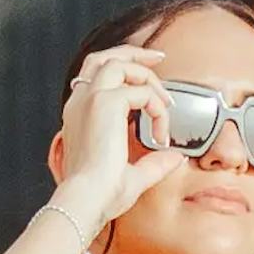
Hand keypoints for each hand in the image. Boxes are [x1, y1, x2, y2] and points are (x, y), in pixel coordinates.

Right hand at [48, 44, 179, 245]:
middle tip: (159, 57)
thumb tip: (175, 158)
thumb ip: (153, 164)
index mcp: (78, 115)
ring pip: (119, 63)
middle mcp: (79, 103)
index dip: (123, 69)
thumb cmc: (100, 195)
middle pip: (104, 58)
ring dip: (147, 77)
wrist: (88, 200)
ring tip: (165, 103)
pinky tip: (160, 131)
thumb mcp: (132, 176)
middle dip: (133, 53)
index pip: (96, 76)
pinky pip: (140, 91)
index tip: (149, 78)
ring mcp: (90, 100)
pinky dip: (157, 106)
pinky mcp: (104, 103)